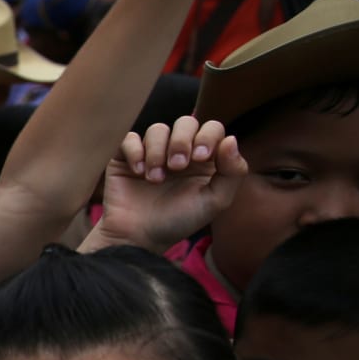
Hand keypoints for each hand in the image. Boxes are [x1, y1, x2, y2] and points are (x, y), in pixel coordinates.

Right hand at [84, 117, 245, 255]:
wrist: (139, 237)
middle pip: (186, 122)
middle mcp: (179, 150)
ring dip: (158, 152)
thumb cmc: (179, 221)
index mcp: (204, 158)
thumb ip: (232, 172)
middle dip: (182, 141)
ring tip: (155, 179)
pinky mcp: (125, 157)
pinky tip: (138, 172)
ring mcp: (152, 152)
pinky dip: (135, 152)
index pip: (212, 128)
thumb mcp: (215, 201)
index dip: (208, 136)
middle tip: (177, 167)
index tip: (200, 157)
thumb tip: (231, 139)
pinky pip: (130, 138)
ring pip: (157, 129)